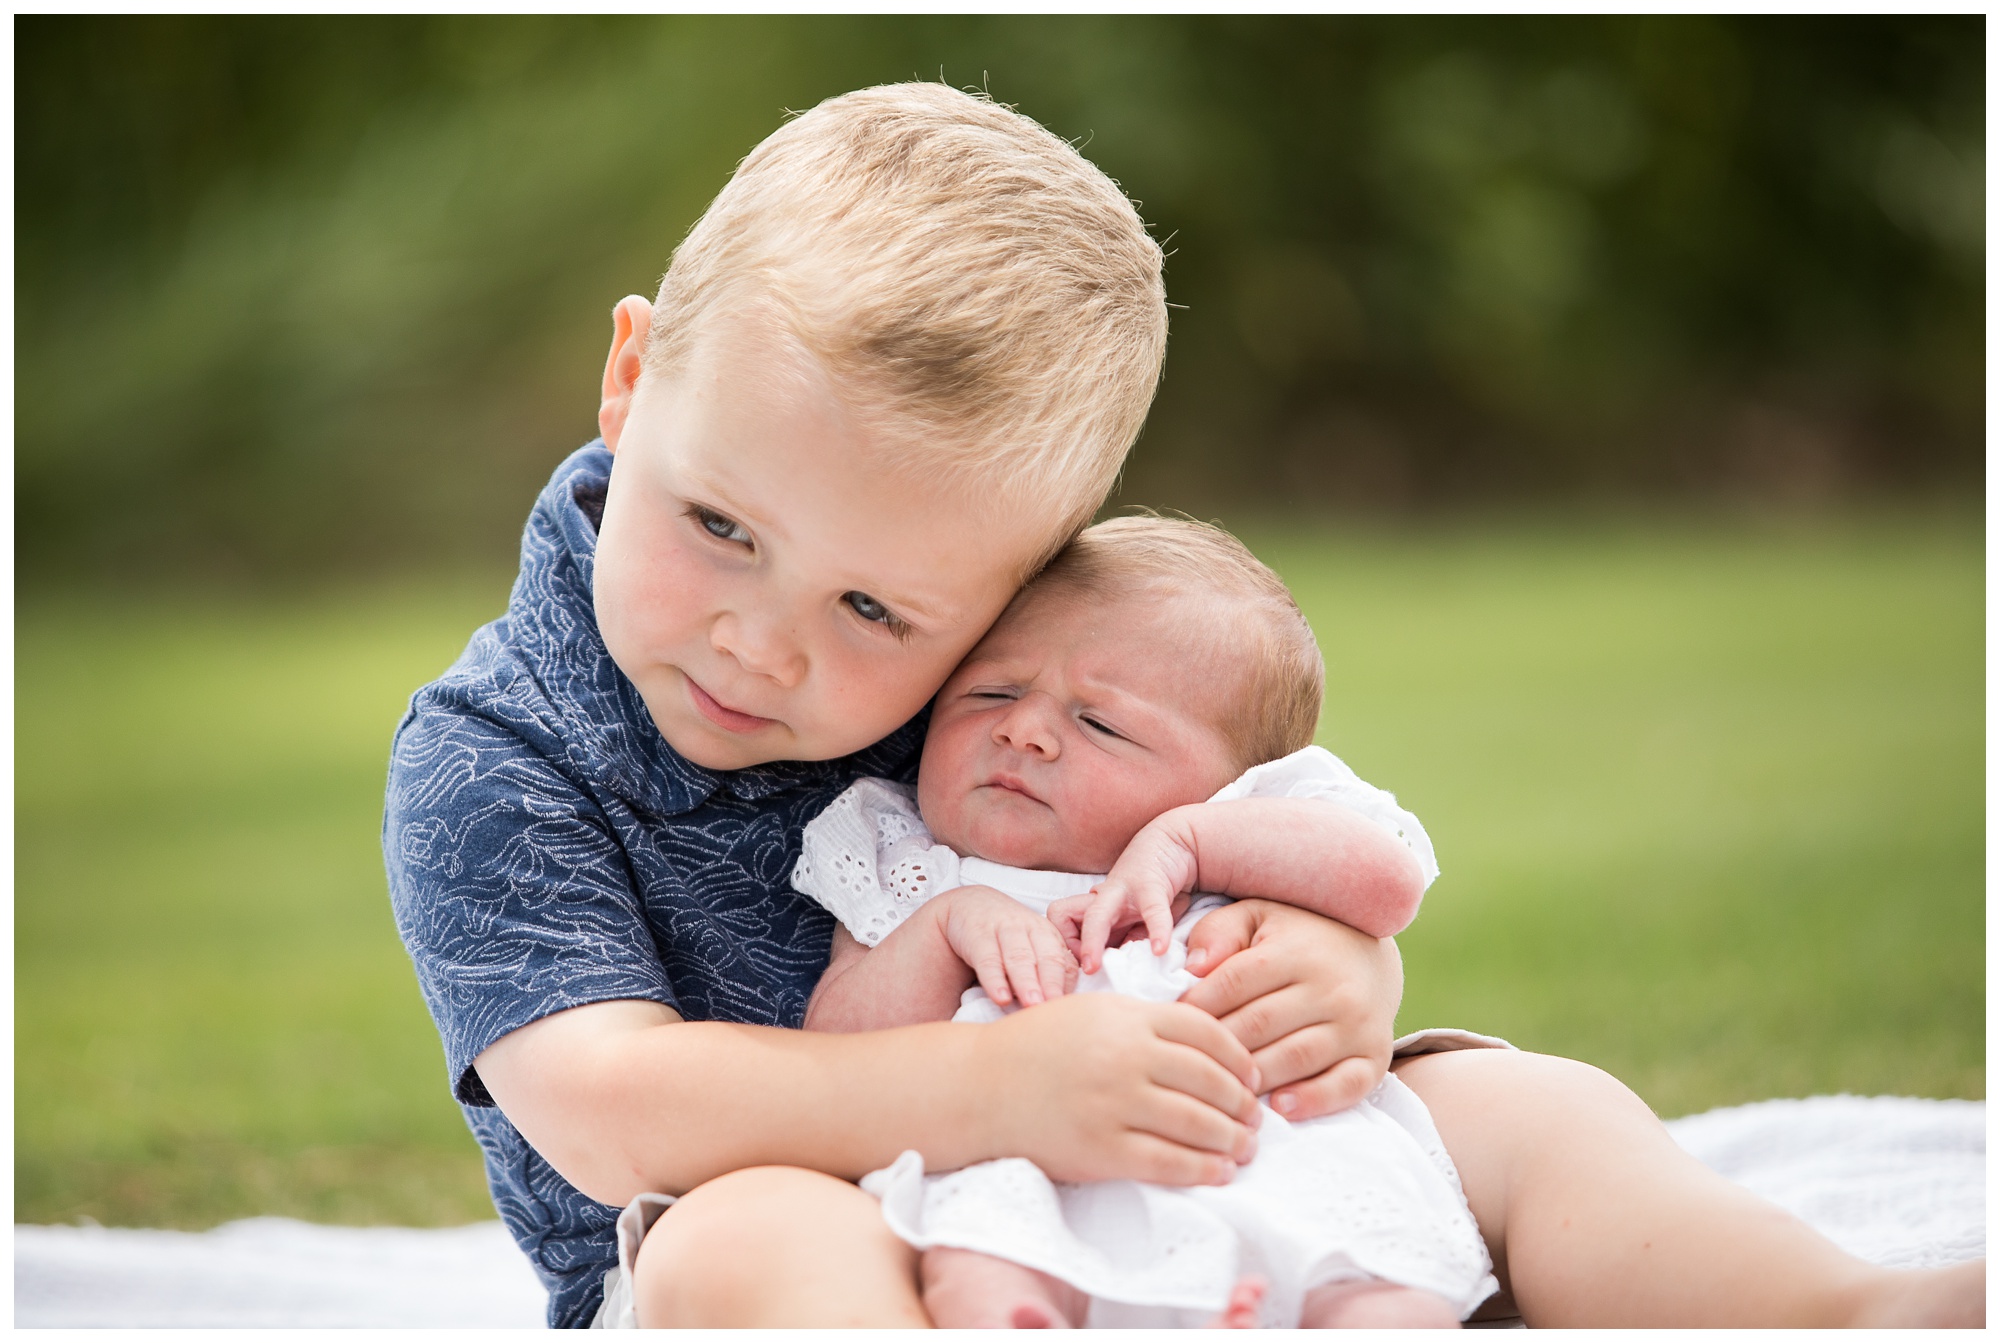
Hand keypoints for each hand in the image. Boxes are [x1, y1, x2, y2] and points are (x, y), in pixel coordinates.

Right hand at [937, 885, 1077, 1007]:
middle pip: (1047, 958)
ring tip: (1033, 1005)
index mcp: (1050, 936)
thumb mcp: (1032, 947)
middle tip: (1057, 1009)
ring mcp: (1005, 929)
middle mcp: (1032, 929)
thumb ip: (1047, 972)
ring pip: (1019, 957)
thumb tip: (1062, 1010)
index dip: (1069, 987)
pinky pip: (988, 958)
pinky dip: (994, 979)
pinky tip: (1001, 997)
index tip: (1073, 1011)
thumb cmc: (1008, 936)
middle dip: (1053, 984)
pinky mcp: (978, 934)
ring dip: (1027, 982)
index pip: (1066, 963)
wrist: (971, 904)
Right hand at [974, 991, 1263, 1185]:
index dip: (1238, 1057)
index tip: (1251, 1075)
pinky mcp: (1101, 1149)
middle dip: (1242, 1104)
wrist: (980, 1087)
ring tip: (1243, 1148)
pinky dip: (1202, 1171)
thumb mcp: (1094, 1011)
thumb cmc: (1038, 1046)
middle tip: (1253, 1118)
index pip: (1206, 1032)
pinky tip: (1218, 1172)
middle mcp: (1126, 1057)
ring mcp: (1114, 1105)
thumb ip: (1146, 1020)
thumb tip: (1208, 1042)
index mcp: (1128, 1017)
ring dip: (1231, 1140)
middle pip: (1210, 1080)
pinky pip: (1168, 1163)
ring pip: (1197, 1124)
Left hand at [1049, 808, 1201, 970]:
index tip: (1082, 971)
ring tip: (1094, 968)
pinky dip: (1157, 931)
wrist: (1174, 844)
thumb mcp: (1141, 922)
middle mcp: (1101, 898)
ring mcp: (1122, 890)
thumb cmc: (1155, 889)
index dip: (1067, 948)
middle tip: (1073, 976)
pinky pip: (1151, 910)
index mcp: (1095, 908)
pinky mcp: (1149, 884)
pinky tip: (1160, 949)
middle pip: (1061, 915)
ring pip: (1095, 916)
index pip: (1061, 924)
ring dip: (1091, 942)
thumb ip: (1131, 945)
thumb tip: (1121, 972)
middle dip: (1062, 947)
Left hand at [1178, 900, 1401, 1118]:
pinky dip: (1314, 1100)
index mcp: (1296, 951)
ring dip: (1256, 1078)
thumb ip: (1220, 932)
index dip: (1199, 1006)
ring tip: (1224, 1091)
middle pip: (1262, 1024)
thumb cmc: (1297, 939)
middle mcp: (1331, 987)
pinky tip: (1281, 1108)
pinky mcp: (1374, 1055)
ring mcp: (1356, 1024)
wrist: (1369, 957)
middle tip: (1187, 1066)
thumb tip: (1194, 967)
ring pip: (1297, 1057)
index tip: (1171, 1024)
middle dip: (1220, 1047)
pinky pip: (1346, 1084)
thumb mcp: (1258, 917)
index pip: (1236, 982)